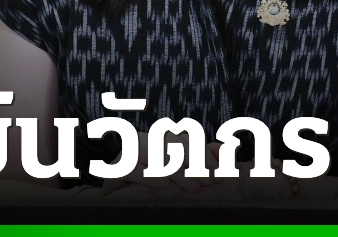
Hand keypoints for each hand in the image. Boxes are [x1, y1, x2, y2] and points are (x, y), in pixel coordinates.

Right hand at [101, 139, 222, 198]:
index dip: (202, 154)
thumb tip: (222, 148)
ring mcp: (129, 154)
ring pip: (154, 154)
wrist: (119, 197)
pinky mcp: (115, 169)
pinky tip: (164, 185)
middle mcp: (145, 142)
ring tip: (194, 188)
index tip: (217, 172)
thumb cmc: (152, 184)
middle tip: (209, 182)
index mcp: (161, 139)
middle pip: (171, 145)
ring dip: (176, 171)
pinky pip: (131, 168)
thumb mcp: (180, 171)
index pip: (185, 139)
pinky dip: (148, 176)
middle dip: (194, 163)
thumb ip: (200, 157)